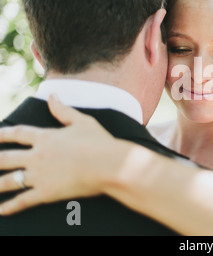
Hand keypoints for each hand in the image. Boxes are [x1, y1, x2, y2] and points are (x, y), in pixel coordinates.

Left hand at [0, 94, 120, 214]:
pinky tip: (1, 210)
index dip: (2, 134)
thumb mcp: (83, 121)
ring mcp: (39, 175)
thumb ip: (64, 110)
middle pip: (5, 158)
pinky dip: (9, 207)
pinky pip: (22, 201)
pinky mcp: (46, 193)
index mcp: (46, 137)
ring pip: (9, 181)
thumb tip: (52, 95)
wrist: (109, 164)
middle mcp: (37, 155)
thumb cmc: (99, 142)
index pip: (17, 133)